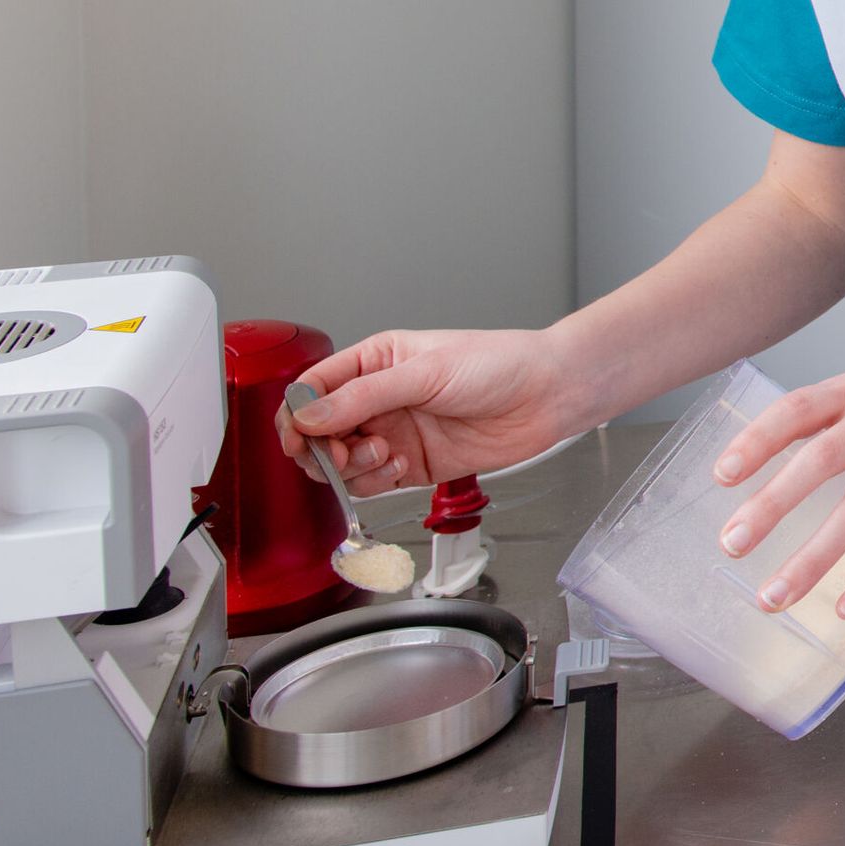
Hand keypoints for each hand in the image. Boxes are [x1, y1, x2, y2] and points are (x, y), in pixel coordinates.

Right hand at [275, 327, 576, 496]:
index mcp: (375, 361)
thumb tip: (308, 415)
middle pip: (319, 433)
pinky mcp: (412, 466)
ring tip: (382, 455)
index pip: (314, 388)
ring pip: (341, 463)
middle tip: (342, 454)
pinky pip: (372, 484)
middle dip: (321, 448)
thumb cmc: (498, 364)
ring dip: (350, 468)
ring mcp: (394, 434)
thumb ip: (364, 396)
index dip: (298, 414)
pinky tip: (398, 468)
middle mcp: (379, 399)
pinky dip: (374, 483)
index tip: (300, 436)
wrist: (546, 395)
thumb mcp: (426, 371)